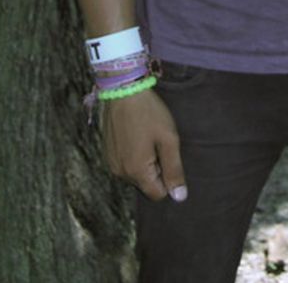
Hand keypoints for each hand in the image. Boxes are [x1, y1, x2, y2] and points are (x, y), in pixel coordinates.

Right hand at [101, 87, 187, 201]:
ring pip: (135, 174)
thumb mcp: (168, 139)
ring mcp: (111, 163)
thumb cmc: (149, 112)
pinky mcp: (107, 153)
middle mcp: (120, 172)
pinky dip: (133, 155)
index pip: (157, 194)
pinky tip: (136, 134)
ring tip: (146, 136)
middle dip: (155, 169)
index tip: (166, 153)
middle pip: (146, 184)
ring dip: (144, 162)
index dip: (167, 177)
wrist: (123, 89)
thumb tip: (179, 198)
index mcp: (136, 172)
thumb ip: (174, 170)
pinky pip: (125, 164)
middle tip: (157, 142)